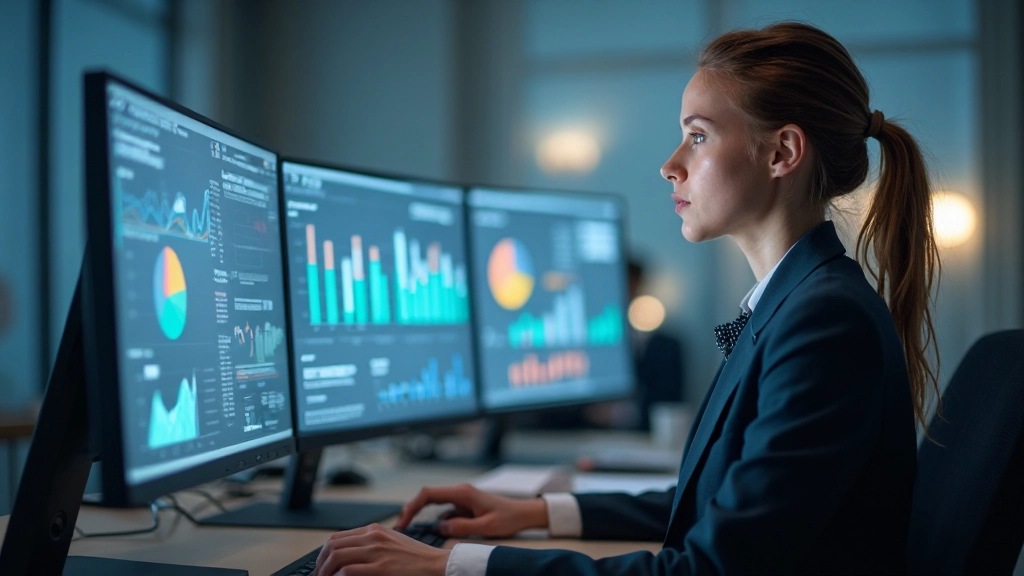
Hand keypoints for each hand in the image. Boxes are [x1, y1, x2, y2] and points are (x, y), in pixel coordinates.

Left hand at [312, 523, 449, 575]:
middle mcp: (373, 537)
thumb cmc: (417, 557)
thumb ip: (372, 544)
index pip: (337, 537)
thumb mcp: (392, 542)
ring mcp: (376, 551)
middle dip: (320, 563)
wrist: (436, 564)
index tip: (321, 566)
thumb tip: (351, 554)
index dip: (323, 553)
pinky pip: (348, 570)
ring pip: (336, 557)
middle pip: (332, 546)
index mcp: (374, 530)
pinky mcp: (381, 568)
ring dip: (325, 572)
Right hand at [395, 483, 547, 537]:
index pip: (428, 494)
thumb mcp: (486, 526)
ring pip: (435, 506)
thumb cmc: (508, 517)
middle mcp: (459, 492)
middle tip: (402, 527)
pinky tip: (436, 532)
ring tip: (414, 531)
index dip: (412, 506)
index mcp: (462, 493)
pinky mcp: (464, 506)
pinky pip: (445, 512)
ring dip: (424, 517)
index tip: (404, 521)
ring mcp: (461, 499)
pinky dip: (437, 522)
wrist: (524, 513)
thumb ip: (462, 527)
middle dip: (412, 511)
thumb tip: (440, 528)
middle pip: (427, 497)